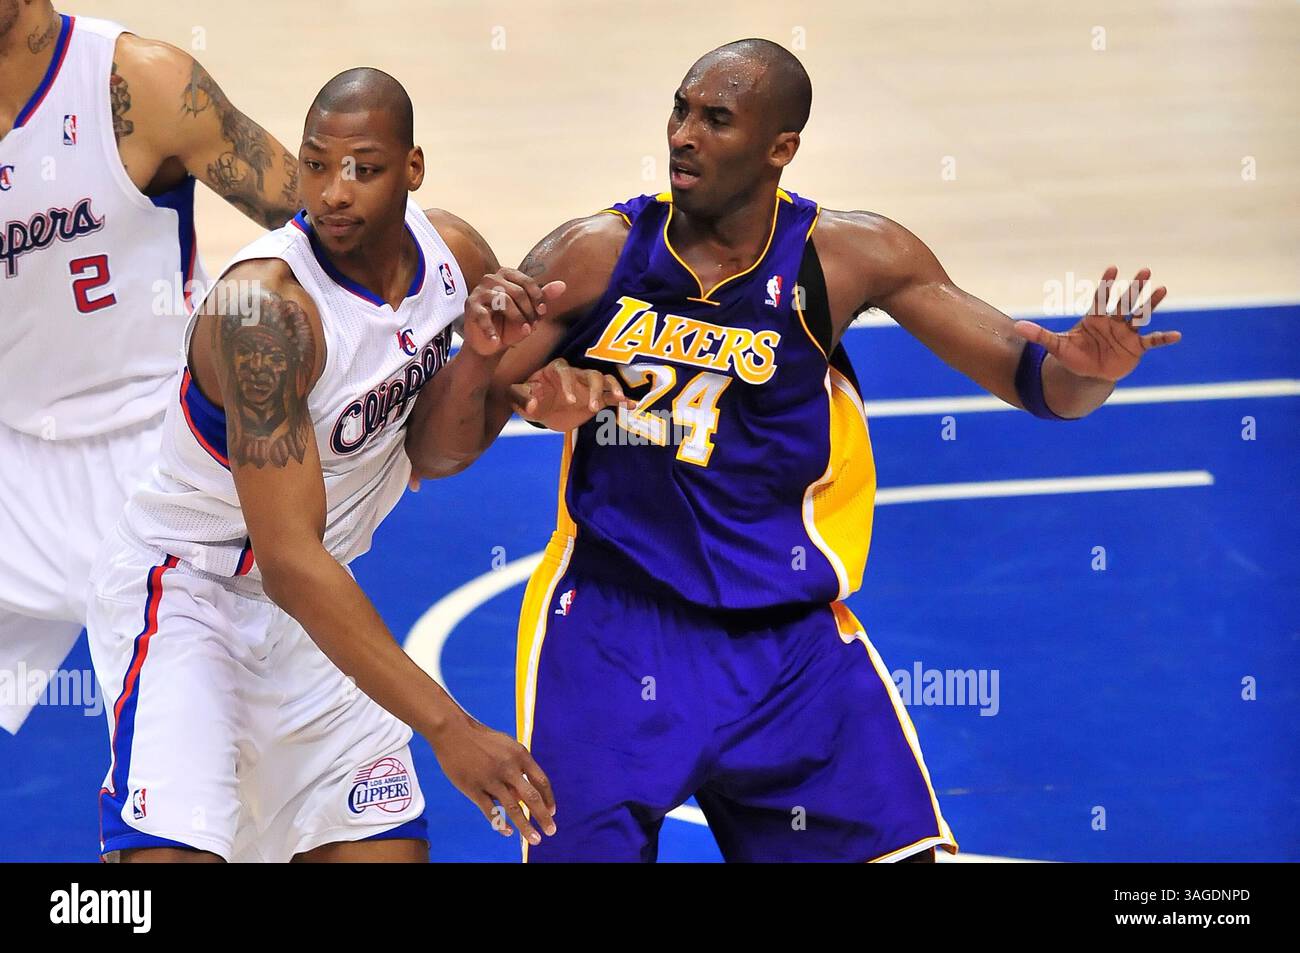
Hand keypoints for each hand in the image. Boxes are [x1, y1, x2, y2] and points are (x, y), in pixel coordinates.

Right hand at [429, 714, 556, 845]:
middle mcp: (509, 768)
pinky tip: (508, 832)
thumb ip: (519, 766)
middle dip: (543, 817)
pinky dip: (501, 824)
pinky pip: (490, 811)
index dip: (549, 799)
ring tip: (535, 839)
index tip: (552, 811)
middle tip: (552, 831)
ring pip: (513, 809)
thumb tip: (526, 791)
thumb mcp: (507, 745)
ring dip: (526, 827)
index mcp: (520, 755)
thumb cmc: (482, 739)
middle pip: (532, 797)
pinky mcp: (474, 788)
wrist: (454, 732)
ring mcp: (491, 779)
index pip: (541, 781)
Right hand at [461, 270, 565, 357]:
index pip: (527, 282)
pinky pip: (483, 316)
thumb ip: (544, 297)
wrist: (490, 344)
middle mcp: (491, 279)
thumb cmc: (509, 324)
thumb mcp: (529, 311)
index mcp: (506, 275)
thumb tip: (563, 285)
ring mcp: (479, 292)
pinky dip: (491, 331)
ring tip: (522, 332)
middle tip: (531, 326)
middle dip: (528, 312)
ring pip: (504, 301)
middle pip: (517, 292)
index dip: (538, 298)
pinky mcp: (470, 307)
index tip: (542, 313)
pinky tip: (496, 341)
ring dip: (517, 320)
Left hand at [509, 358, 630, 431]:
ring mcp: (588, 385)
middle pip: (590, 373)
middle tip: (593, 407)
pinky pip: (611, 396)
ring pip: (604, 380)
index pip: (565, 370)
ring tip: (619, 400)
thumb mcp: (521, 400)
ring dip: (612, 389)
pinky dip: (622, 399)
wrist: (544, 411)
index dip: (569, 383)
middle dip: (594, 388)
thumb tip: (532, 403)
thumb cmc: (532, 401)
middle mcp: (575, 374)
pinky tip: (631, 405)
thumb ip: (522, 399)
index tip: (571, 401)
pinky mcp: (597, 398)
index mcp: (555, 370)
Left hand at [1014, 267, 1179, 381]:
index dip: (1106, 284)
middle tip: (1144, 271)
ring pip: (1140, 315)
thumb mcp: (1055, 346)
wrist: (1087, 373)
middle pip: (1124, 301)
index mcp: (1094, 318)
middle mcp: (1113, 322)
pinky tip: (1176, 336)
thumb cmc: (1073, 355)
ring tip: (1162, 289)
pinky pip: (1151, 341)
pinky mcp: (1136, 348)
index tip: (1112, 268)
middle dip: (1133, 287)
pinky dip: (1162, 339)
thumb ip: (1039, 335)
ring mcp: (1126, 333)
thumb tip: (1016, 326)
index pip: (1100, 298)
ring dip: (1151, 303)